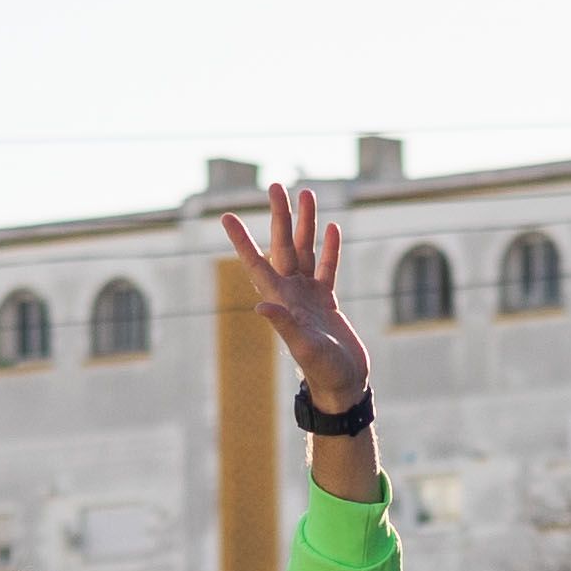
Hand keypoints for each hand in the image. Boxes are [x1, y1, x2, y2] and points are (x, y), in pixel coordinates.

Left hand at [218, 182, 370, 413]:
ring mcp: (309, 296)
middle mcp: (291, 294)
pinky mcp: (327, 301)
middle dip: (280, 216)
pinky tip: (332, 229)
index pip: (256, 263)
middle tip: (276, 186)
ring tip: (307, 194)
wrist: (344, 385)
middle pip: (283, 246)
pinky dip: (329, 249)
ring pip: (306, 251)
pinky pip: (327, 268)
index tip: (227, 215)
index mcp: (280, 301)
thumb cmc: (324, 371)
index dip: (241, 240)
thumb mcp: (304, 348)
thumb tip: (263, 306)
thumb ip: (285, 326)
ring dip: (306, 224)